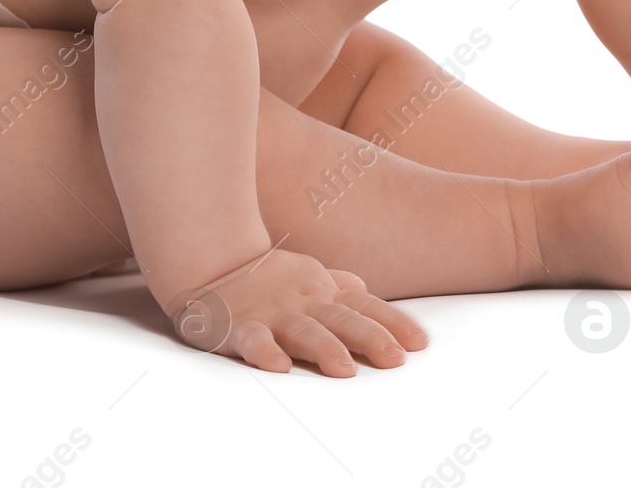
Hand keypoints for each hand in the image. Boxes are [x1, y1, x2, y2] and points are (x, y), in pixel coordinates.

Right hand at [162, 247, 427, 376]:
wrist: (211, 261)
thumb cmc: (265, 275)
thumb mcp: (307, 273)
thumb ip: (339, 284)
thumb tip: (367, 292)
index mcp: (322, 290)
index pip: (365, 307)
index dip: (393, 323)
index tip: (419, 344)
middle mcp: (303, 301)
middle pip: (342, 319)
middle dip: (370, 338)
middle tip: (395, 359)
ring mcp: (273, 312)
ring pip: (303, 330)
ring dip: (325, 348)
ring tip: (344, 368)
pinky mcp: (240, 326)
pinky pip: (253, 339)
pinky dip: (265, 352)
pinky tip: (278, 366)